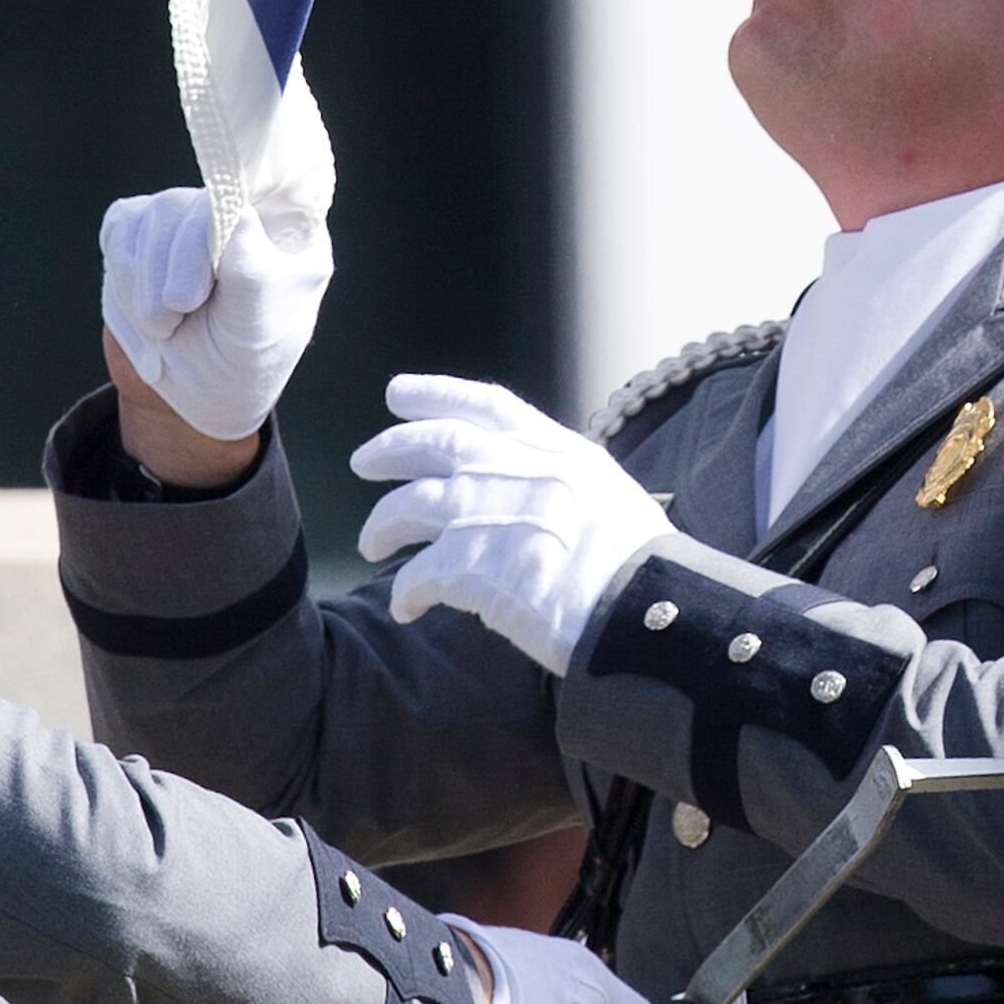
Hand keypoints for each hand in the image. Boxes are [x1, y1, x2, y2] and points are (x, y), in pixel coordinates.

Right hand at [99, 83, 332, 479]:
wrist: (187, 409)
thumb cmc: (244, 364)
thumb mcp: (262, 322)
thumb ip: (250, 268)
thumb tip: (232, 213)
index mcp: (283, 218)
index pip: (273, 157)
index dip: (259, 113)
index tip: (259, 68)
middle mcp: (234, 206)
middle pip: (195, 199)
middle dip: (181, 259)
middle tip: (184, 311)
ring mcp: (182, 218)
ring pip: (152, 220)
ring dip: (150, 285)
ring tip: (171, 327)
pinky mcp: (136, 237)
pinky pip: (121, 234)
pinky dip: (127, 280)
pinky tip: (148, 314)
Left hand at [353, 376, 667, 677]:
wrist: (642, 610)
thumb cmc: (638, 565)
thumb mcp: (608, 495)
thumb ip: (563, 481)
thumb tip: (536, 489)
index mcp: (554, 449)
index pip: (485, 405)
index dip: (437, 394)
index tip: (398, 394)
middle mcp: (514, 469)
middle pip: (435, 445)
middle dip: (392, 448)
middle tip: (362, 460)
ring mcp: (487, 513)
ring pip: (411, 507)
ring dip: (383, 525)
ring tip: (369, 543)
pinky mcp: (471, 567)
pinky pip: (417, 577)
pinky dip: (405, 592)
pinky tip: (403, 608)